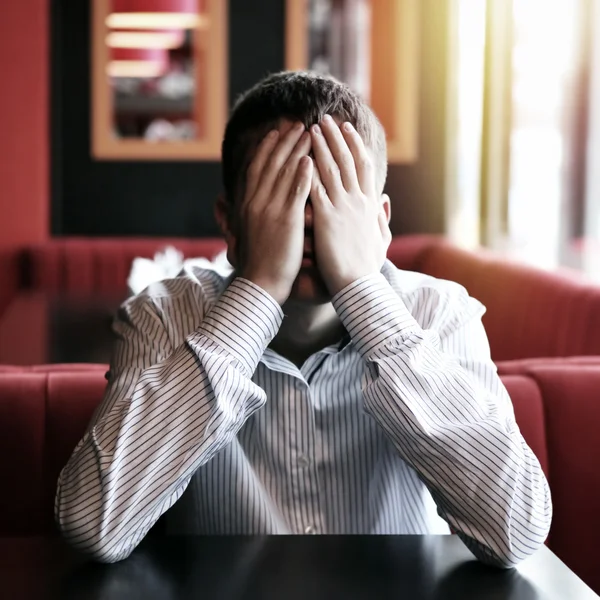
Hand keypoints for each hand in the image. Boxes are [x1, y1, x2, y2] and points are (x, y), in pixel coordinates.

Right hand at [238, 123, 312, 303]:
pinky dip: (303, 175)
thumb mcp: (245, 230)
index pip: (257, 166)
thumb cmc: (257, 259)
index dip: (267, 146)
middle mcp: (257, 201)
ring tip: (309, 132)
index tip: (277, 131)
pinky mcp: (286, 221)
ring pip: (284, 173)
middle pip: (271, 162)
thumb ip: (242, 211)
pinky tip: (312, 160)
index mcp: (247, 202)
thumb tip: (228, 199)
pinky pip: (295, 192)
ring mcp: (271, 210)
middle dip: (284, 140)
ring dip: (297, 150)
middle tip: (297, 123)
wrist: (260, 282)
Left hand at [309, 115, 391, 295]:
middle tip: (325, 119)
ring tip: (311, 128)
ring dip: (321, 146)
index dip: (355, 144)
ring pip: (332, 169)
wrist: (359, 285)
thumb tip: (385, 200)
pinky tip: (299, 156)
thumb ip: (382, 218)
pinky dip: (309, 171)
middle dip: (336, 137)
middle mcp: (358, 201)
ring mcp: (343, 208)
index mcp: (369, 204)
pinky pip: (316, 189)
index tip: (347, 129)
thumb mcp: (382, 239)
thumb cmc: (368, 267)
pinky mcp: (327, 218)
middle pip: (347, 160)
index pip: (363, 166)